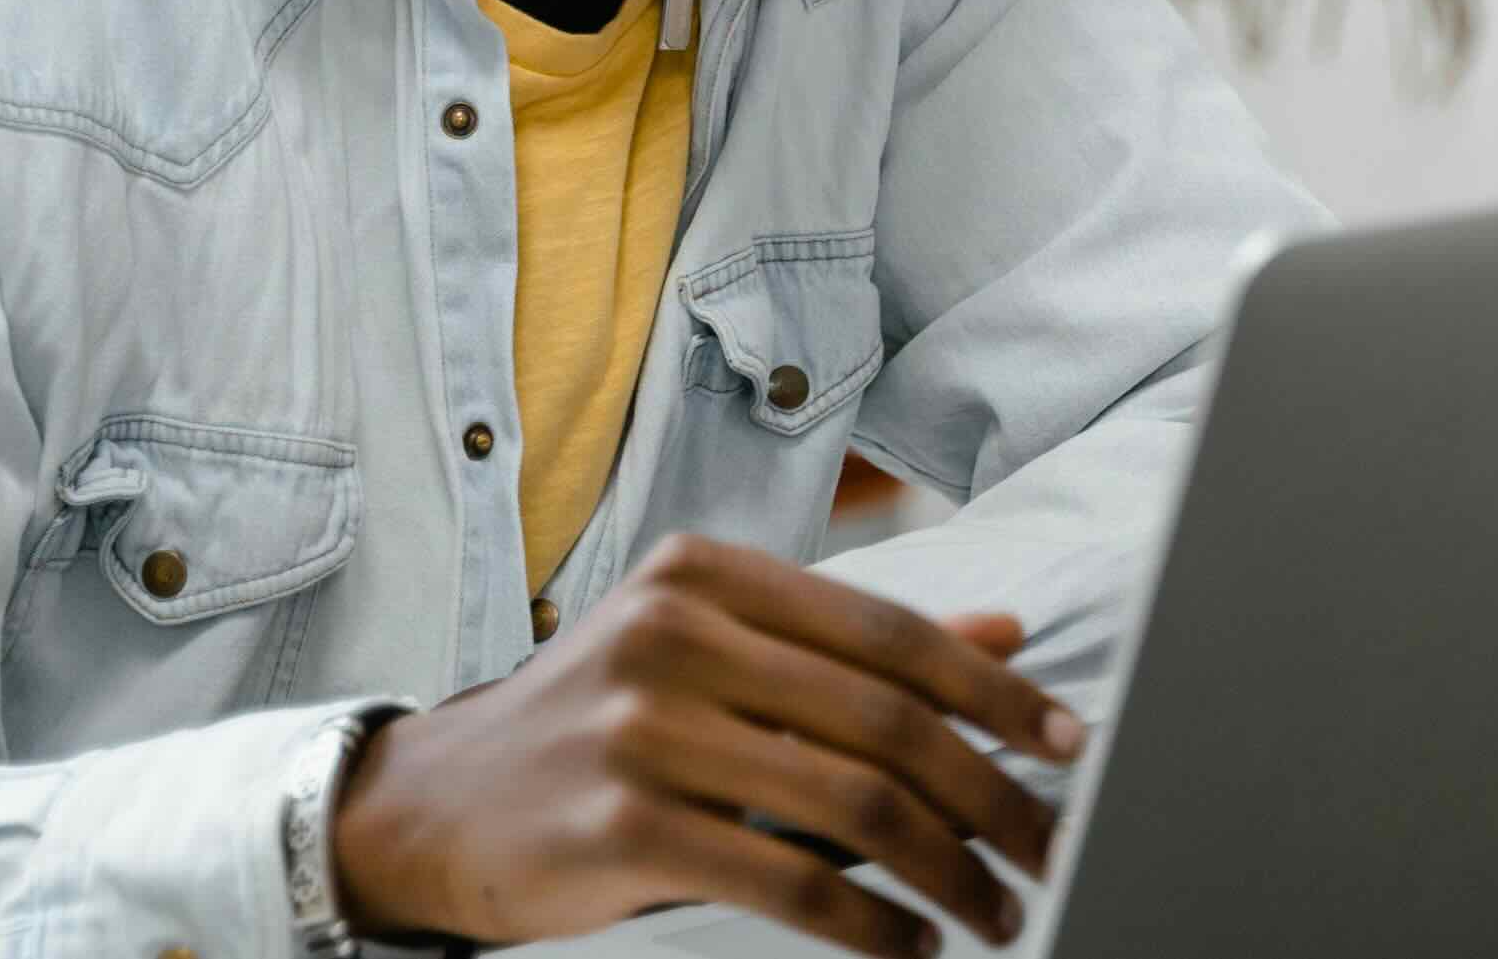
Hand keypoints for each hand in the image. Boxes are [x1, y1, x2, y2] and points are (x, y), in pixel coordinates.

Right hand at [330, 532, 1083, 954]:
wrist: (431, 806)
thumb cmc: (600, 726)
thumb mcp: (720, 657)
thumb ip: (855, 650)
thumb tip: (1007, 629)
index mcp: (710, 575)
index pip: (890, 631)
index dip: (993, 691)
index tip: (1066, 745)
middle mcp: (675, 634)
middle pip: (883, 718)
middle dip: (987, 794)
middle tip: (1047, 845)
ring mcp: (641, 728)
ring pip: (849, 802)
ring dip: (943, 871)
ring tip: (992, 910)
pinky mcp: (618, 825)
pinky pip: (784, 880)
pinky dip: (867, 922)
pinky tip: (907, 944)